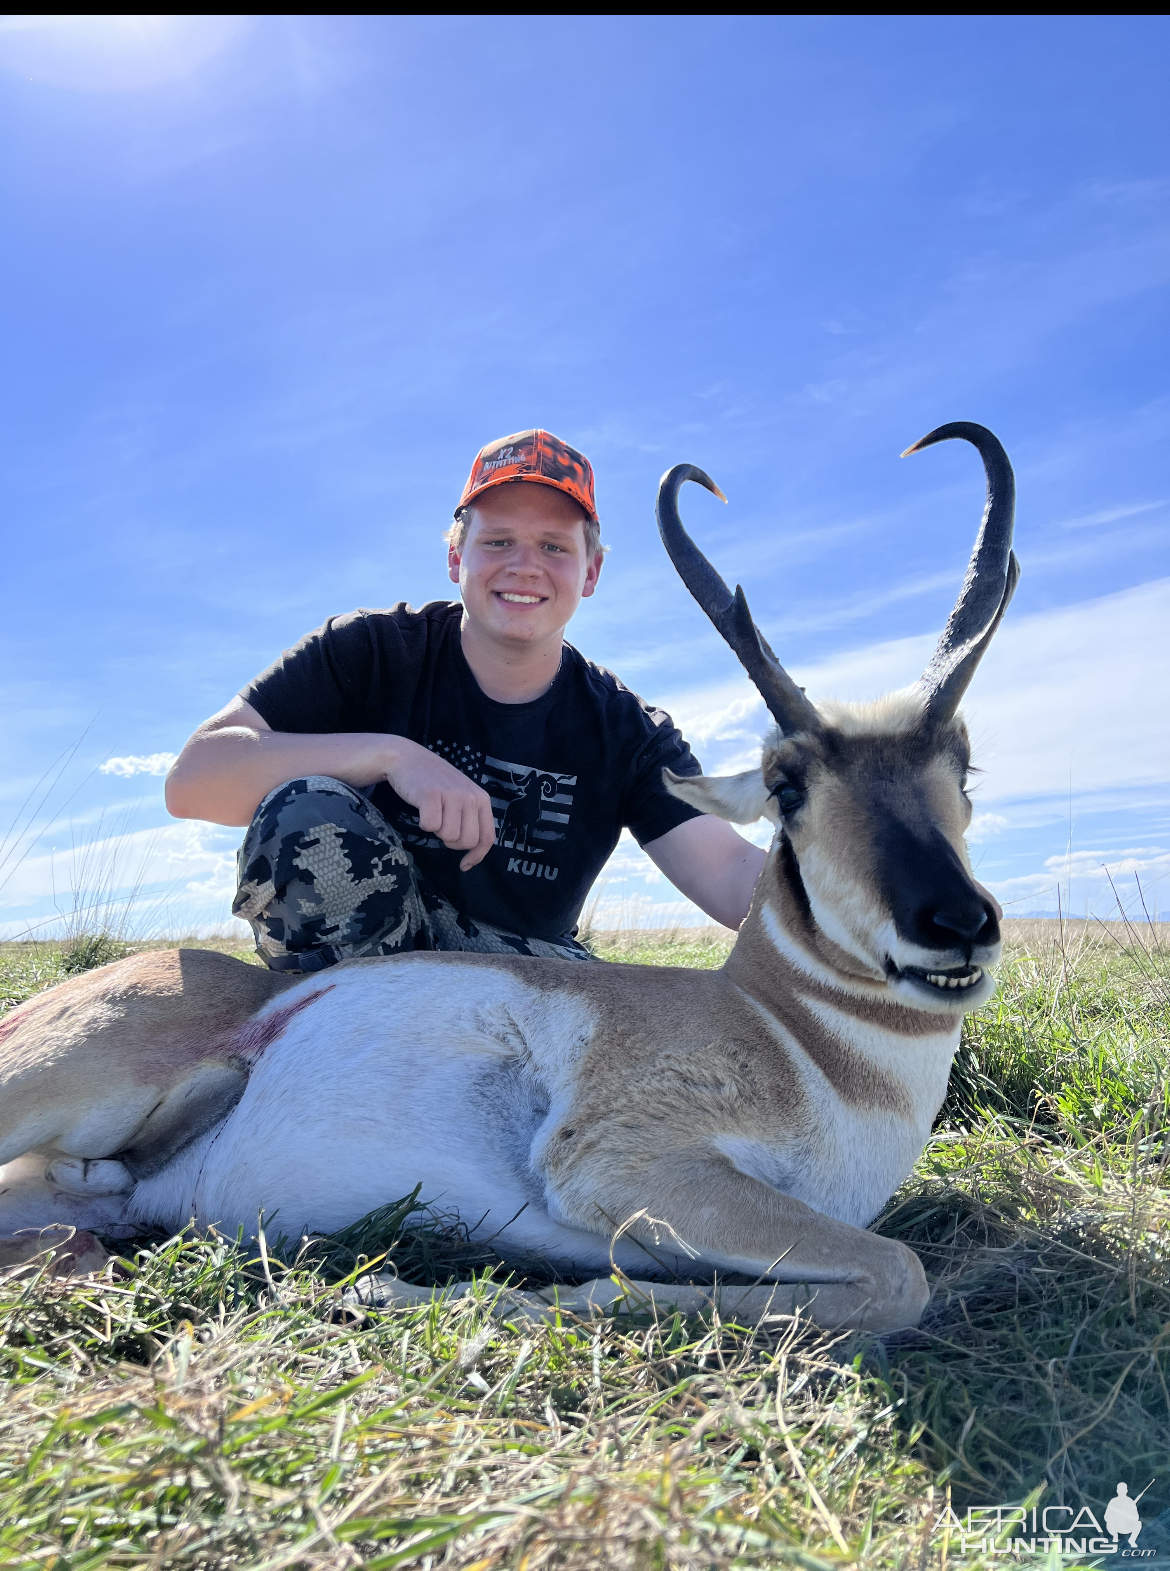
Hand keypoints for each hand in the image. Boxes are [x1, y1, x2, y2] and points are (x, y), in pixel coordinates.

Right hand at [383, 737, 496, 870]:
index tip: (464, 865)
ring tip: (432, 812)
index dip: (476, 856)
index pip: (487, 837)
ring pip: (448, 836)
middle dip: (451, 842)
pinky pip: (430, 827)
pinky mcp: (432, 795)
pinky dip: (422, 823)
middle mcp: (471, 797)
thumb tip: (472, 853)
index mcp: (481, 799)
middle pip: (466, 841)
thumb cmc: (434, 783)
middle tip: (441, 826)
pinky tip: (421, 808)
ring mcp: (452, 795)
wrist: (407, 758)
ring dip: (436, 831)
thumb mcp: (461, 797)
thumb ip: (470, 818)